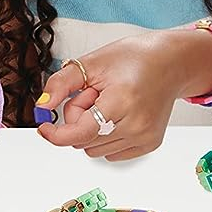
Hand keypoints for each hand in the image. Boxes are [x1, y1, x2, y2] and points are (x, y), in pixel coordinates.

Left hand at [36, 29, 201, 160]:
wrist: (170, 63)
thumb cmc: (133, 58)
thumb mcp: (91, 63)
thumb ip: (61, 84)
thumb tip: (41, 106)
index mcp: (122, 101)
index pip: (80, 132)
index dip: (57, 133)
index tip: (44, 128)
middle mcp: (137, 124)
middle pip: (84, 140)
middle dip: (79, 119)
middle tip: (94, 94)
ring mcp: (145, 137)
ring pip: (95, 150)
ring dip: (92, 129)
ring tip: (109, 102)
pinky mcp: (150, 144)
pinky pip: (111, 153)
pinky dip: (106, 137)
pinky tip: (119, 114)